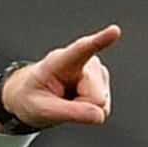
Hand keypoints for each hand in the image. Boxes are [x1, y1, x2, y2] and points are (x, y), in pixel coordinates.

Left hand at [0, 24, 121, 131]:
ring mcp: (97, 73)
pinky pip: (102, 108)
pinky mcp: (104, 84)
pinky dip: (89, 111)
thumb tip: (100, 115)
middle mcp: (85, 62)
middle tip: (62, 103)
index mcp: (62, 61)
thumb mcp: (42, 110)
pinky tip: (76, 101)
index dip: (100, 40)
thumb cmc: (33, 97)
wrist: (33, 96)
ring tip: (67, 100)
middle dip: (81, 107)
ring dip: (84, 109)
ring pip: (101, 104)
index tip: (114, 31)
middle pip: (96, 97)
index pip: (83, 49)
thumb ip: (70, 113)